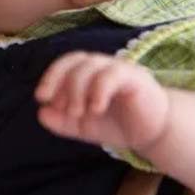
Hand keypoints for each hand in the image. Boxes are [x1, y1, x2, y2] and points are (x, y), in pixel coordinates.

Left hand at [36, 52, 169, 150]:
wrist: (154, 134)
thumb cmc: (117, 124)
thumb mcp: (83, 127)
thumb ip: (61, 122)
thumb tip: (41, 114)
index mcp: (88, 72)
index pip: (65, 63)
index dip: (50, 76)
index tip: (42, 97)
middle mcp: (102, 66)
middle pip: (75, 60)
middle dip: (61, 81)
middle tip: (61, 107)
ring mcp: (119, 69)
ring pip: (91, 66)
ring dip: (77, 89)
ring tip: (78, 112)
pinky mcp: (136, 78)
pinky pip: (113, 74)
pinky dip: (99, 90)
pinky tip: (95, 109)